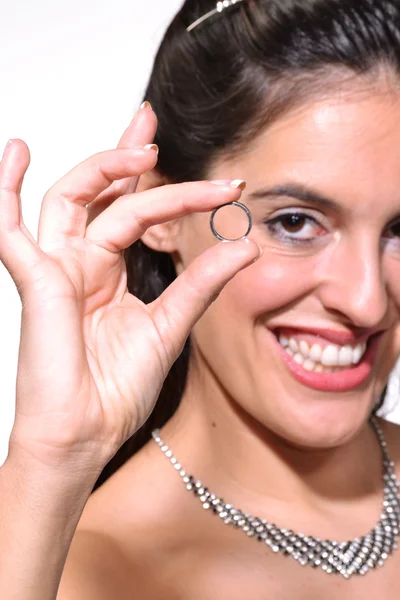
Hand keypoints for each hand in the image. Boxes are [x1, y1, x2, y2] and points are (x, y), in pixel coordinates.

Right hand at [0, 105, 259, 472]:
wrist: (85, 434)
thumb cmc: (116, 388)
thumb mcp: (170, 326)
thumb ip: (201, 283)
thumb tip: (245, 246)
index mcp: (109, 272)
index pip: (138, 213)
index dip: (177, 192)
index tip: (226, 186)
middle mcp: (82, 263)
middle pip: (102, 193)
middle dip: (126, 154)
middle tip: (154, 126)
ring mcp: (56, 268)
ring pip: (70, 199)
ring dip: (100, 168)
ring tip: (139, 148)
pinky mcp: (35, 281)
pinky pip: (10, 229)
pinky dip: (5, 191)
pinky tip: (13, 154)